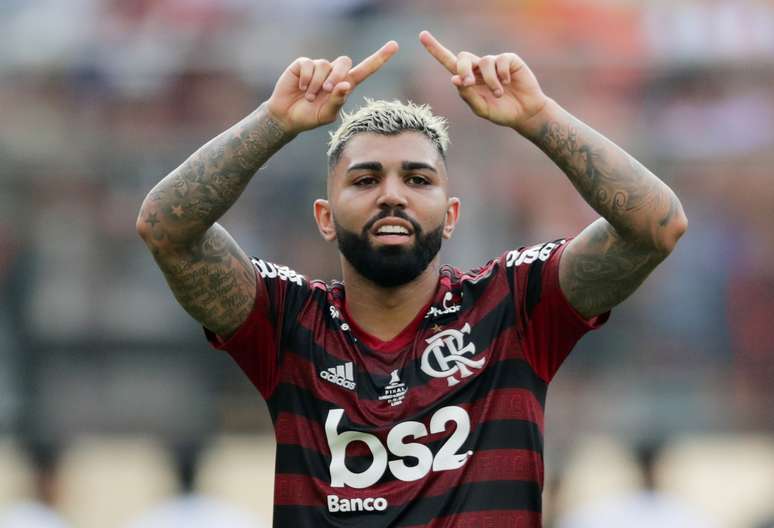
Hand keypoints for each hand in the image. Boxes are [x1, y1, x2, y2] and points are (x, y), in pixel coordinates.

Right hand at [266, 41, 398, 134]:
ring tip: (309, 96)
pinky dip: (307, 79)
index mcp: (345, 85)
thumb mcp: (327, 115)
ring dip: (318, 83)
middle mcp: (333, 73)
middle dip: (337, 76)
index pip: (365, 69)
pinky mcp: (303, 64)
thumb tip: (344, 85)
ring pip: (325, 65)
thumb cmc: (310, 117)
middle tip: (327, 91)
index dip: (379, 58)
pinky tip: (302, 88)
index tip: (394, 46)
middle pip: (344, 62)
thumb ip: (337, 101)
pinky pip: (309, 64)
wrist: (287, 117)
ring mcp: (319, 67)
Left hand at [419, 31, 548, 132]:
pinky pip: (500, 61)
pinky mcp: (509, 60)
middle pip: (463, 57)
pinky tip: (508, 83)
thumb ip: (467, 96)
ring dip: (489, 80)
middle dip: (463, 68)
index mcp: (468, 80)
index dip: (435, 49)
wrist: (525, 113)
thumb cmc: (502, 112)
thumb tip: (454, 79)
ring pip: (483, 62)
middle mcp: (479, 68)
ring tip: (499, 93)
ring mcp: (494, 63)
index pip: (449, 62)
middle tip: (468, 82)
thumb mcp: (481, 109)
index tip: (422, 36)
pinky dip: (502, 75)